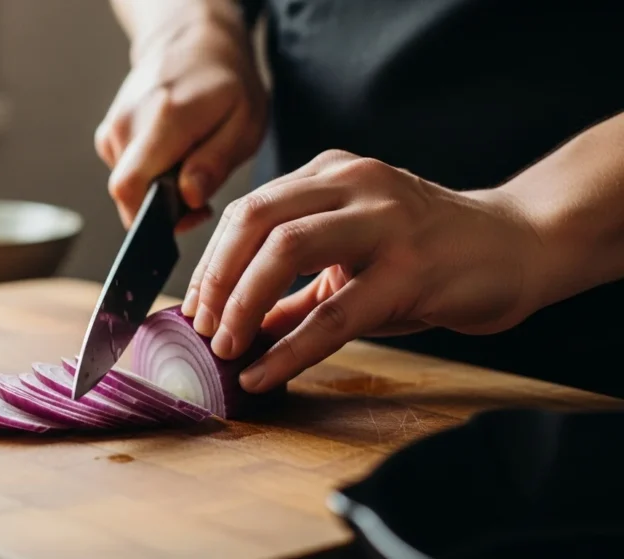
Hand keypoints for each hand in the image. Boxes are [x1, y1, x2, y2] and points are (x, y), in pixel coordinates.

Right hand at [95, 16, 266, 230]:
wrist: (193, 43)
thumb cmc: (226, 84)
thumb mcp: (244, 122)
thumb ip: (215, 162)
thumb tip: (189, 198)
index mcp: (164, 119)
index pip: (130, 189)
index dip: (155, 218)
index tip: (192, 213)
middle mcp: (128, 123)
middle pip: (128, 194)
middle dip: (163, 209)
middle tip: (200, 197)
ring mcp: (113, 128)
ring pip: (129, 186)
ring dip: (159, 191)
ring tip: (190, 168)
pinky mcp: (109, 134)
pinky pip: (127, 173)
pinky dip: (150, 177)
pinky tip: (173, 159)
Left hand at [180, 149, 545, 392]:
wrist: (519, 244)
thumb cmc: (428, 252)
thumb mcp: (353, 255)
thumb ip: (297, 285)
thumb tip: (239, 324)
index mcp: (331, 174)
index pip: (249, 210)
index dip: (211, 262)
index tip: (196, 307)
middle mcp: (352, 183)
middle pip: (254, 220)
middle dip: (215, 278)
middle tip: (203, 328)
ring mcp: (383, 220)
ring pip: (284, 250)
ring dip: (242, 304)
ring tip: (225, 349)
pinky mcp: (411, 268)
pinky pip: (334, 314)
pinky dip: (289, 349)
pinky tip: (264, 374)